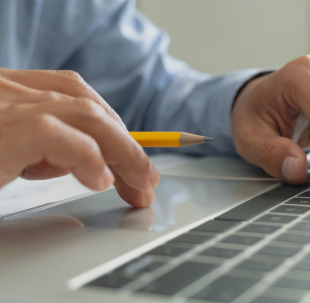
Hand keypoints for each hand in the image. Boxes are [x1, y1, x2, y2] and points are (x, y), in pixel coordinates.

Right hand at [0, 68, 159, 206]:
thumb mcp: (7, 155)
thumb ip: (44, 150)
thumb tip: (91, 165)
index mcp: (9, 93)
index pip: (75, 96)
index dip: (113, 127)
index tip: (133, 161)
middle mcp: (5, 90)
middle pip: (86, 105)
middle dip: (126, 145)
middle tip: (146, 180)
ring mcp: (1, 106)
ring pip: (83, 114)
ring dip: (122, 151)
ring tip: (138, 184)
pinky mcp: (0, 131)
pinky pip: (54, 135)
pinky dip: (87, 157)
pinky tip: (101, 181)